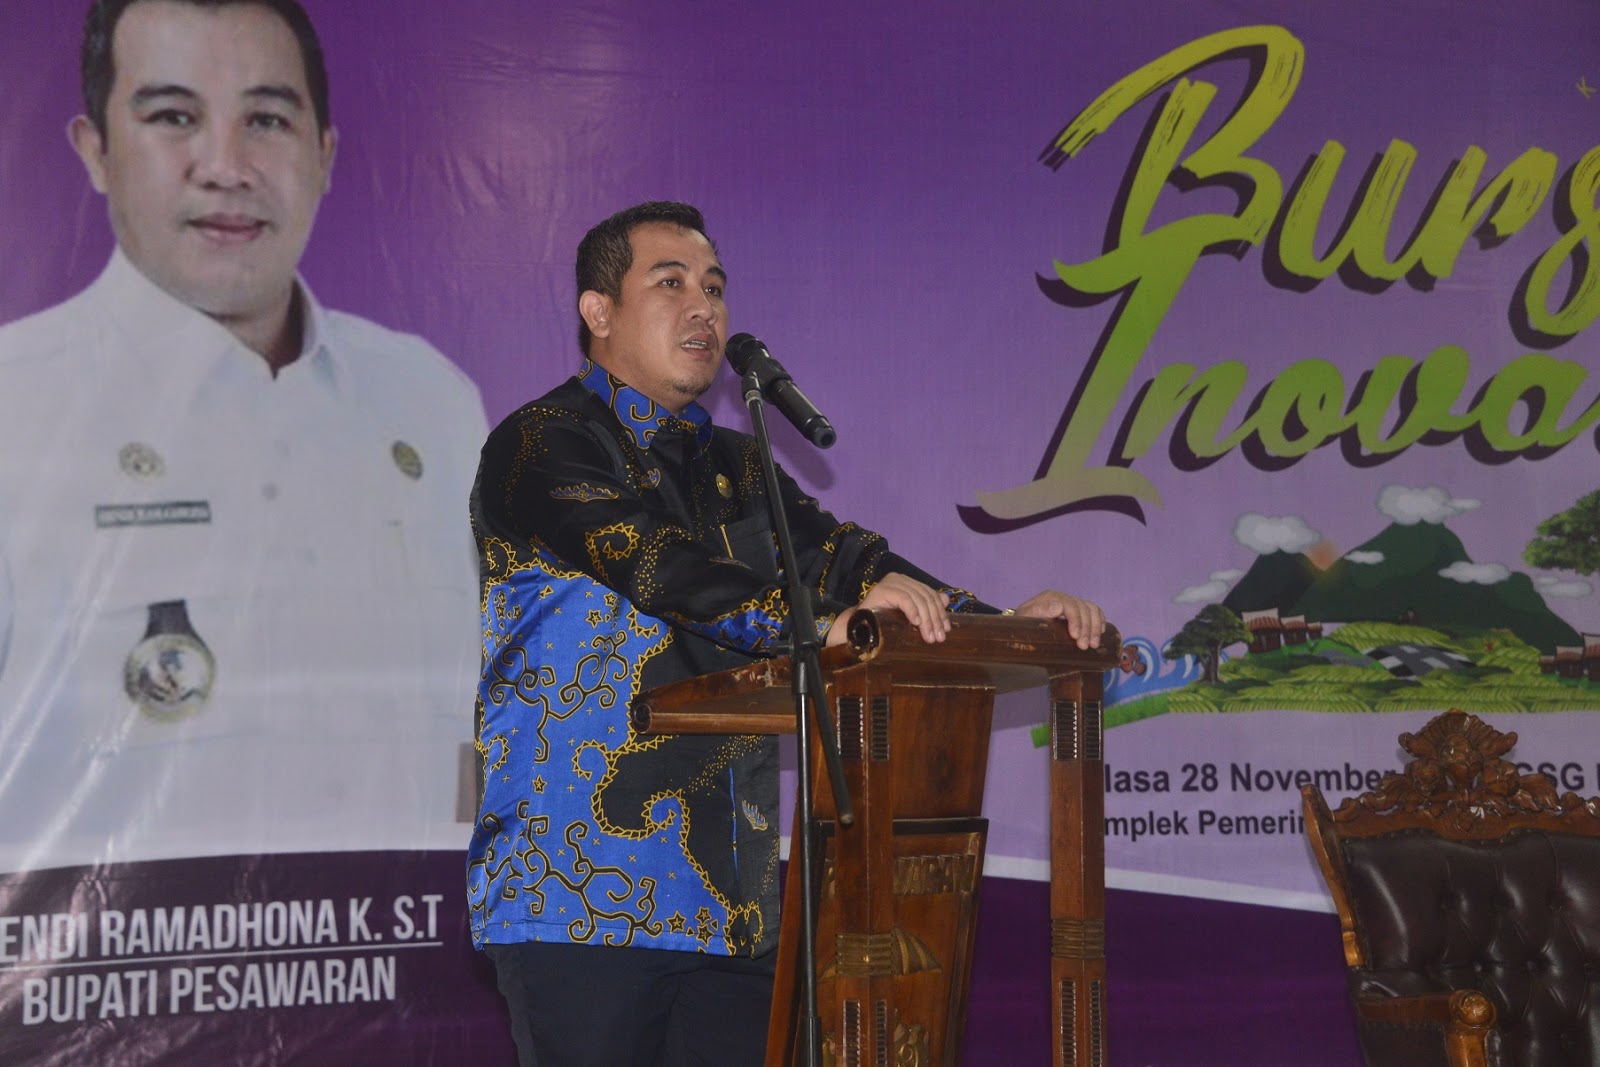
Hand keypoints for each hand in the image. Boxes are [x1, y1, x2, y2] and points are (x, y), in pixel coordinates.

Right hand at [825, 573, 950, 645]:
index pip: (929, 593)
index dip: (940, 611)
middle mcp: (898, 579)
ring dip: (926, 620)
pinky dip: (912, 612)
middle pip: (925, 596)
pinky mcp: (881, 590)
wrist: (858, 629)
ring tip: (929, 637)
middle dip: (934, 618)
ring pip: (917, 598)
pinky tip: (916, 624)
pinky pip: (903, 599)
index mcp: (906, 582)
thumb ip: (926, 606)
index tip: (946, 630)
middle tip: (939, 637)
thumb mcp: (909, 616)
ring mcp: (889, 583)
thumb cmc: (883, 623)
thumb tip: (946, 599)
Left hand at [1015, 590, 1103, 649]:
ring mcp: (1072, 603)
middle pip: (1083, 608)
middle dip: (1086, 628)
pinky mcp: (1078, 610)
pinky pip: (1094, 611)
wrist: (1022, 627)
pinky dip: (1099, 621)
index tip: (1075, 637)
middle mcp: (1063, 598)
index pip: (1069, 605)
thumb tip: (1058, 607)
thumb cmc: (1022, 625)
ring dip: (1095, 627)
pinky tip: (1100, 633)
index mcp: (1050, 598)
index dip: (1076, 620)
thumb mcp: (1025, 619)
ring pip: (1091, 609)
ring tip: (1094, 645)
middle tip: (1084, 646)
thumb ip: (1038, 611)